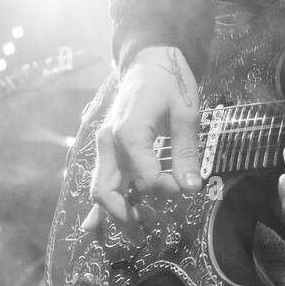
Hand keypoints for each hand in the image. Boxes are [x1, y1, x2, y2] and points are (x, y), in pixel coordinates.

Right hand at [82, 46, 202, 239]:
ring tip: (139, 228)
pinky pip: (100, 178)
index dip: (167, 190)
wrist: (148, 58)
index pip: (145, 179)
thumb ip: (186, 153)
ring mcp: (104, 145)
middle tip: (152, 226)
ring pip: (100, 188)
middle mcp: (109, 143)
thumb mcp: (186, 113)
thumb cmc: (170, 81)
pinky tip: (93, 227)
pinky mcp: (106, 147)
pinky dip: (101, 202)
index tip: (188, 189)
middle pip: (108, 191)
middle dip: (128, 215)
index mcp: (130, 134)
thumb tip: (191, 189)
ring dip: (116, 212)